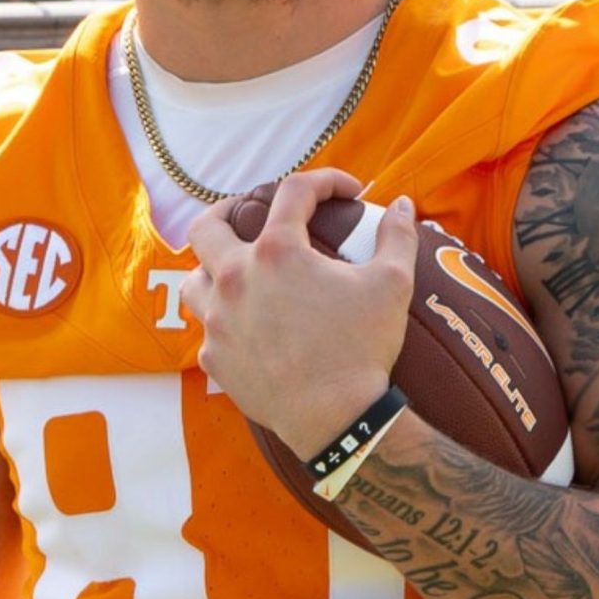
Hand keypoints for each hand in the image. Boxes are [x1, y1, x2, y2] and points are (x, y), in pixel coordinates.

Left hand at [185, 167, 416, 453]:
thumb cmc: (364, 347)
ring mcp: (216, 320)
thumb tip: (403, 204)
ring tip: (242, 272)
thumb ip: (398, 235)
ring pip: (194, 279)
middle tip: (251, 214)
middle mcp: (235, 279)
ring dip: (215, 269)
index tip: (348, 193)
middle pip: (206, 226)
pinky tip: (251, 325)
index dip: (325, 182)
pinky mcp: (213, 357)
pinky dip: (227, 319)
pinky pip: (210, 328)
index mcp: (276, 252)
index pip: (293, 192)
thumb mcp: (393, 283)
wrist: (335, 417)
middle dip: (228, 210)